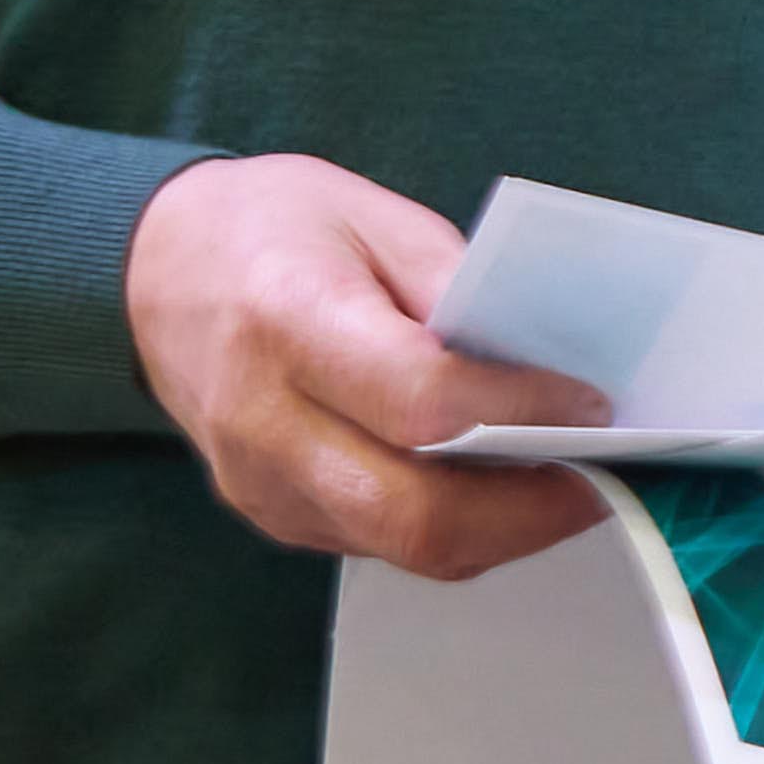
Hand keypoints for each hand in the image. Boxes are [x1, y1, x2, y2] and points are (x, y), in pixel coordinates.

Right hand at [123, 156, 612, 578]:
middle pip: (413, 512)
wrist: (154, 269)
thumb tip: (551, 360)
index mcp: (288, 321)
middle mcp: (263, 420)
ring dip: (501, 530)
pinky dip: (454, 526)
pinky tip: (500, 488)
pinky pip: (377, 544)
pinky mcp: (271, 514)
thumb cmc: (273, 226)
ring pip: (402, 547)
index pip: (422, 402)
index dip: (521, 412)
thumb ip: (457, 289)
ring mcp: (260, 483)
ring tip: (572, 487)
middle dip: (530, 510)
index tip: (594, 403)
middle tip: (608, 479)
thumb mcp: (374, 216)